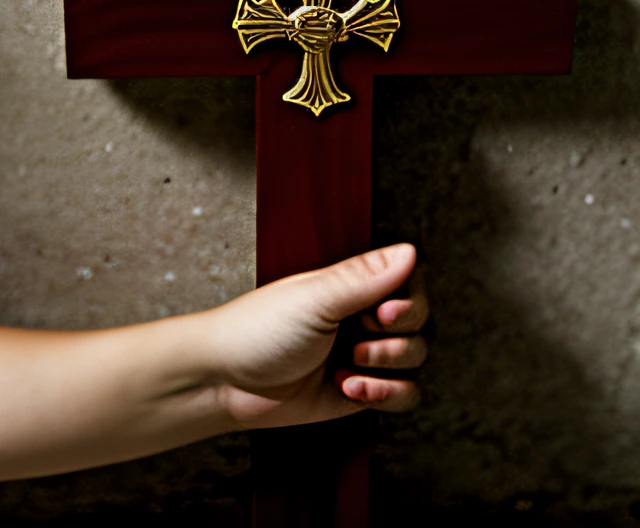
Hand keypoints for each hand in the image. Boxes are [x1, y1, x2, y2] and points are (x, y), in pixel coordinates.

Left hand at [202, 243, 428, 429]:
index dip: (408, 302)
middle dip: (397, 339)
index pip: (409, 285)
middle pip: (419, 325)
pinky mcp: (360, 390)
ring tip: (347, 368)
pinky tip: (350, 389)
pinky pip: (405, 394)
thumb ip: (362, 279)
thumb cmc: (256, 330)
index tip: (382, 314)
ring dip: (387, 367)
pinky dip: (387, 394)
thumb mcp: (312, 300)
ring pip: (415, 360)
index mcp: (348, 288)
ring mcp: (362, 355)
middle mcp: (359, 318)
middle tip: (358, 342)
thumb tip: (409, 250)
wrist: (225, 382)